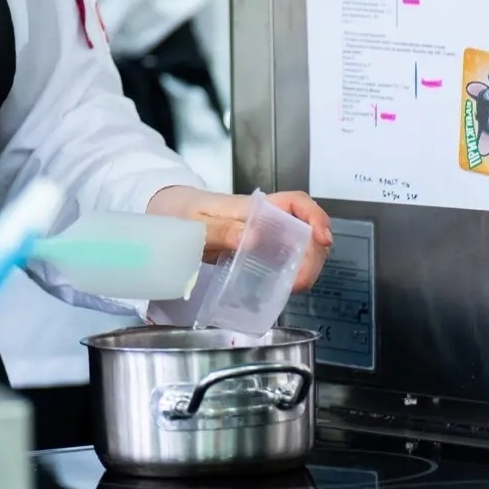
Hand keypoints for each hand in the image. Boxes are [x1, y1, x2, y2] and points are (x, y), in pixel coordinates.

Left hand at [146, 187, 333, 291]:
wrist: (165, 213)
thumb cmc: (179, 212)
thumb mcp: (193, 223)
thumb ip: (219, 230)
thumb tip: (253, 238)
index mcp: (249, 208)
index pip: (294, 202)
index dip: (315, 217)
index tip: (323, 239)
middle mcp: (262, 219)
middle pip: (304, 229)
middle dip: (313, 254)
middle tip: (302, 281)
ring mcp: (261, 235)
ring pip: (299, 245)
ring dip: (305, 265)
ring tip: (295, 286)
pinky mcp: (255, 249)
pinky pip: (282, 257)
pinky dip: (291, 272)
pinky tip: (285, 286)